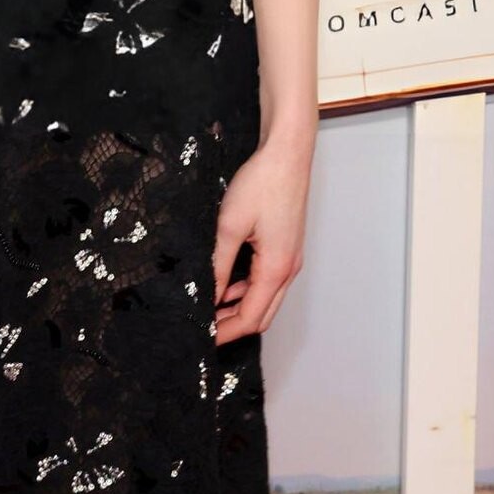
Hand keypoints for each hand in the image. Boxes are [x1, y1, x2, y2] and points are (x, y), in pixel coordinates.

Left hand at [212, 132, 311, 344]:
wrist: (286, 155)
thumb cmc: (262, 183)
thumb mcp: (229, 226)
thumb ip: (219, 265)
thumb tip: (209, 295)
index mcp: (276, 269)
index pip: (251, 318)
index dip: (226, 332)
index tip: (204, 338)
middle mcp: (288, 269)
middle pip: (263, 315)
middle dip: (234, 326)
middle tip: (205, 329)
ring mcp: (290, 258)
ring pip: (267, 299)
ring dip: (241, 308)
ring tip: (210, 309)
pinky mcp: (286, 247)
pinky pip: (268, 280)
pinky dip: (248, 290)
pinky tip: (227, 284)